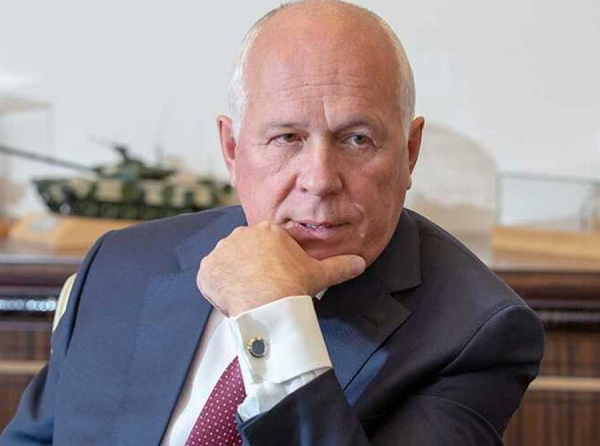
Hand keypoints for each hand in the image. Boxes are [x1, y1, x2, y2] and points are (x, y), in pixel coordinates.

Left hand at [197, 221, 365, 316]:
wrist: (269, 305)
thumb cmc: (293, 287)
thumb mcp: (320, 274)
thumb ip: (340, 265)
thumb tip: (361, 262)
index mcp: (268, 231)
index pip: (265, 246)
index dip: (269, 265)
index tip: (274, 279)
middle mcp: (242, 234)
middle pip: (244, 252)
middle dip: (250, 268)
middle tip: (261, 289)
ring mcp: (222, 250)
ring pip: (227, 264)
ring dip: (233, 277)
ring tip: (248, 296)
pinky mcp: (207, 268)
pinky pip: (210, 278)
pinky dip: (218, 288)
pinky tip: (233, 299)